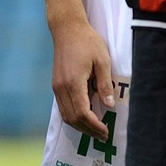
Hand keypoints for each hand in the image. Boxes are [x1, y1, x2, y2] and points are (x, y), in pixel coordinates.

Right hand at [50, 20, 114, 139]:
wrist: (67, 29)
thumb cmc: (87, 42)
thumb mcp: (102, 60)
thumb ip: (105, 84)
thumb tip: (109, 105)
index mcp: (73, 82)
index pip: (82, 113)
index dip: (94, 125)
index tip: (106, 131)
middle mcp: (61, 87)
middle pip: (72, 118)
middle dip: (88, 130)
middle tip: (103, 135)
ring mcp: (56, 86)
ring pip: (65, 115)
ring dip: (80, 126)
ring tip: (95, 129)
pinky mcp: (55, 85)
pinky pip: (62, 107)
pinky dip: (73, 116)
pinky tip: (85, 117)